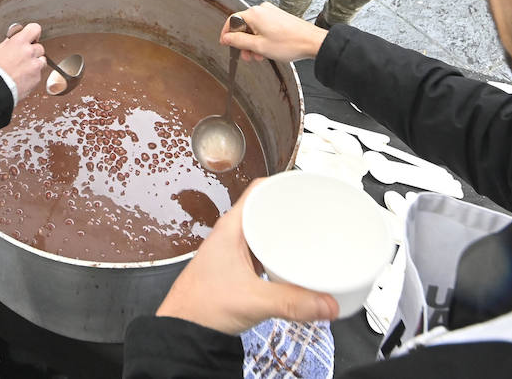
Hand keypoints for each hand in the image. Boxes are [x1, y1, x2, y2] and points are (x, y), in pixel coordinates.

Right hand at [0, 22, 45, 100]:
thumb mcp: (0, 49)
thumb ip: (11, 42)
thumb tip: (16, 38)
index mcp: (19, 42)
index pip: (35, 28)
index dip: (34, 33)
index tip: (32, 37)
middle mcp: (29, 51)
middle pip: (40, 47)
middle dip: (33, 52)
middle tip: (24, 58)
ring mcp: (35, 65)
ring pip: (42, 60)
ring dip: (35, 63)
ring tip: (23, 69)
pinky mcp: (37, 77)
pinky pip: (39, 73)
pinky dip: (33, 75)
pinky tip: (23, 77)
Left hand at [156, 181, 338, 332]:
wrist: (184, 330)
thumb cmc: (200, 305)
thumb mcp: (254, 300)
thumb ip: (293, 303)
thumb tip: (327, 303)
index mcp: (231, 227)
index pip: (259, 188)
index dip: (283, 182)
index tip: (307, 184)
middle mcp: (232, 234)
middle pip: (266, 209)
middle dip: (292, 210)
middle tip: (317, 215)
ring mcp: (233, 251)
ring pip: (265, 231)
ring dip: (286, 234)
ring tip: (310, 238)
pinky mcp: (237, 268)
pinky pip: (263, 251)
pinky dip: (280, 253)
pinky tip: (292, 264)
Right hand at [221, 2, 326, 62]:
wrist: (312, 42)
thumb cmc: (289, 43)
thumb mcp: (258, 46)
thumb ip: (239, 41)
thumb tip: (226, 38)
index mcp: (254, 13)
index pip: (232, 20)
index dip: (227, 34)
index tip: (226, 44)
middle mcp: (262, 9)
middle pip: (244, 25)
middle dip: (243, 42)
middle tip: (247, 56)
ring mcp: (272, 12)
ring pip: (255, 27)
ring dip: (254, 42)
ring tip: (259, 56)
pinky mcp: (279, 17)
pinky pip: (264, 26)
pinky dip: (263, 38)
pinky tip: (268, 49)